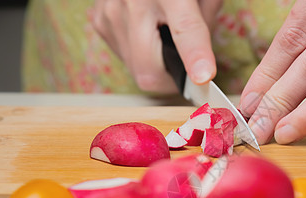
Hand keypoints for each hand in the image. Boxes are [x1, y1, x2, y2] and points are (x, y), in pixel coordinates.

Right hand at [91, 0, 222, 92]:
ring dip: (155, 68)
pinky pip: (124, 57)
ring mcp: (111, 14)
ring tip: (164, 42)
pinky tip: (147, 36)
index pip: (185, 29)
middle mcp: (133, 2)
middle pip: (149, 70)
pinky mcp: (99, 22)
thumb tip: (202, 59)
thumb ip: (207, 21)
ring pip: (136, 69)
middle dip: (171, 82)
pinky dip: (140, 56)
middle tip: (187, 75)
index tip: (203, 76)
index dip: (195, 55)